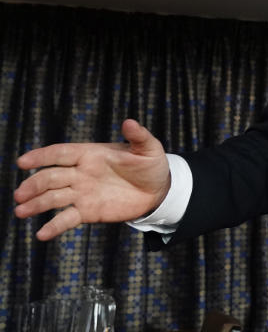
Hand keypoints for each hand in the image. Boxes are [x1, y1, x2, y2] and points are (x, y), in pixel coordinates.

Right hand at [14, 119, 170, 239]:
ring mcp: (82, 193)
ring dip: (36, 204)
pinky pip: (67, 219)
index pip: (61, 153)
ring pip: (53, 198)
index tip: (23, 162)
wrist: (158, 191)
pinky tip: (42, 235)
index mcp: (91, 154)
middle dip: (34, 184)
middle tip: (20, 195)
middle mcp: (80, 173)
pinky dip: (54, 226)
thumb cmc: (151, 165)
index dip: (41, 156)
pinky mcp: (87, 212)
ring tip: (21, 211)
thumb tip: (130, 122)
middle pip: (51, 177)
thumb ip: (138, 136)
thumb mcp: (149, 149)